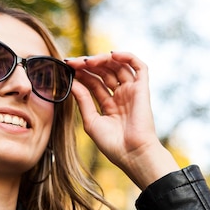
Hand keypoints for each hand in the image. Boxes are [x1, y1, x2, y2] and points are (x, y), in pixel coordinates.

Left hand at [66, 52, 178, 188]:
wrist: (132, 154)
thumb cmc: (112, 144)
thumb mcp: (91, 121)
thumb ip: (83, 100)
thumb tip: (72, 82)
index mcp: (109, 105)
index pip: (94, 82)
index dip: (81, 73)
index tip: (66, 67)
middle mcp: (121, 96)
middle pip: (105, 72)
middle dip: (88, 64)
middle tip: (72, 62)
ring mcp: (132, 91)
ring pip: (119, 66)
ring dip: (103, 59)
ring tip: (87, 61)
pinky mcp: (143, 89)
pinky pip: (139, 67)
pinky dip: (127, 56)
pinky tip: (111, 55)